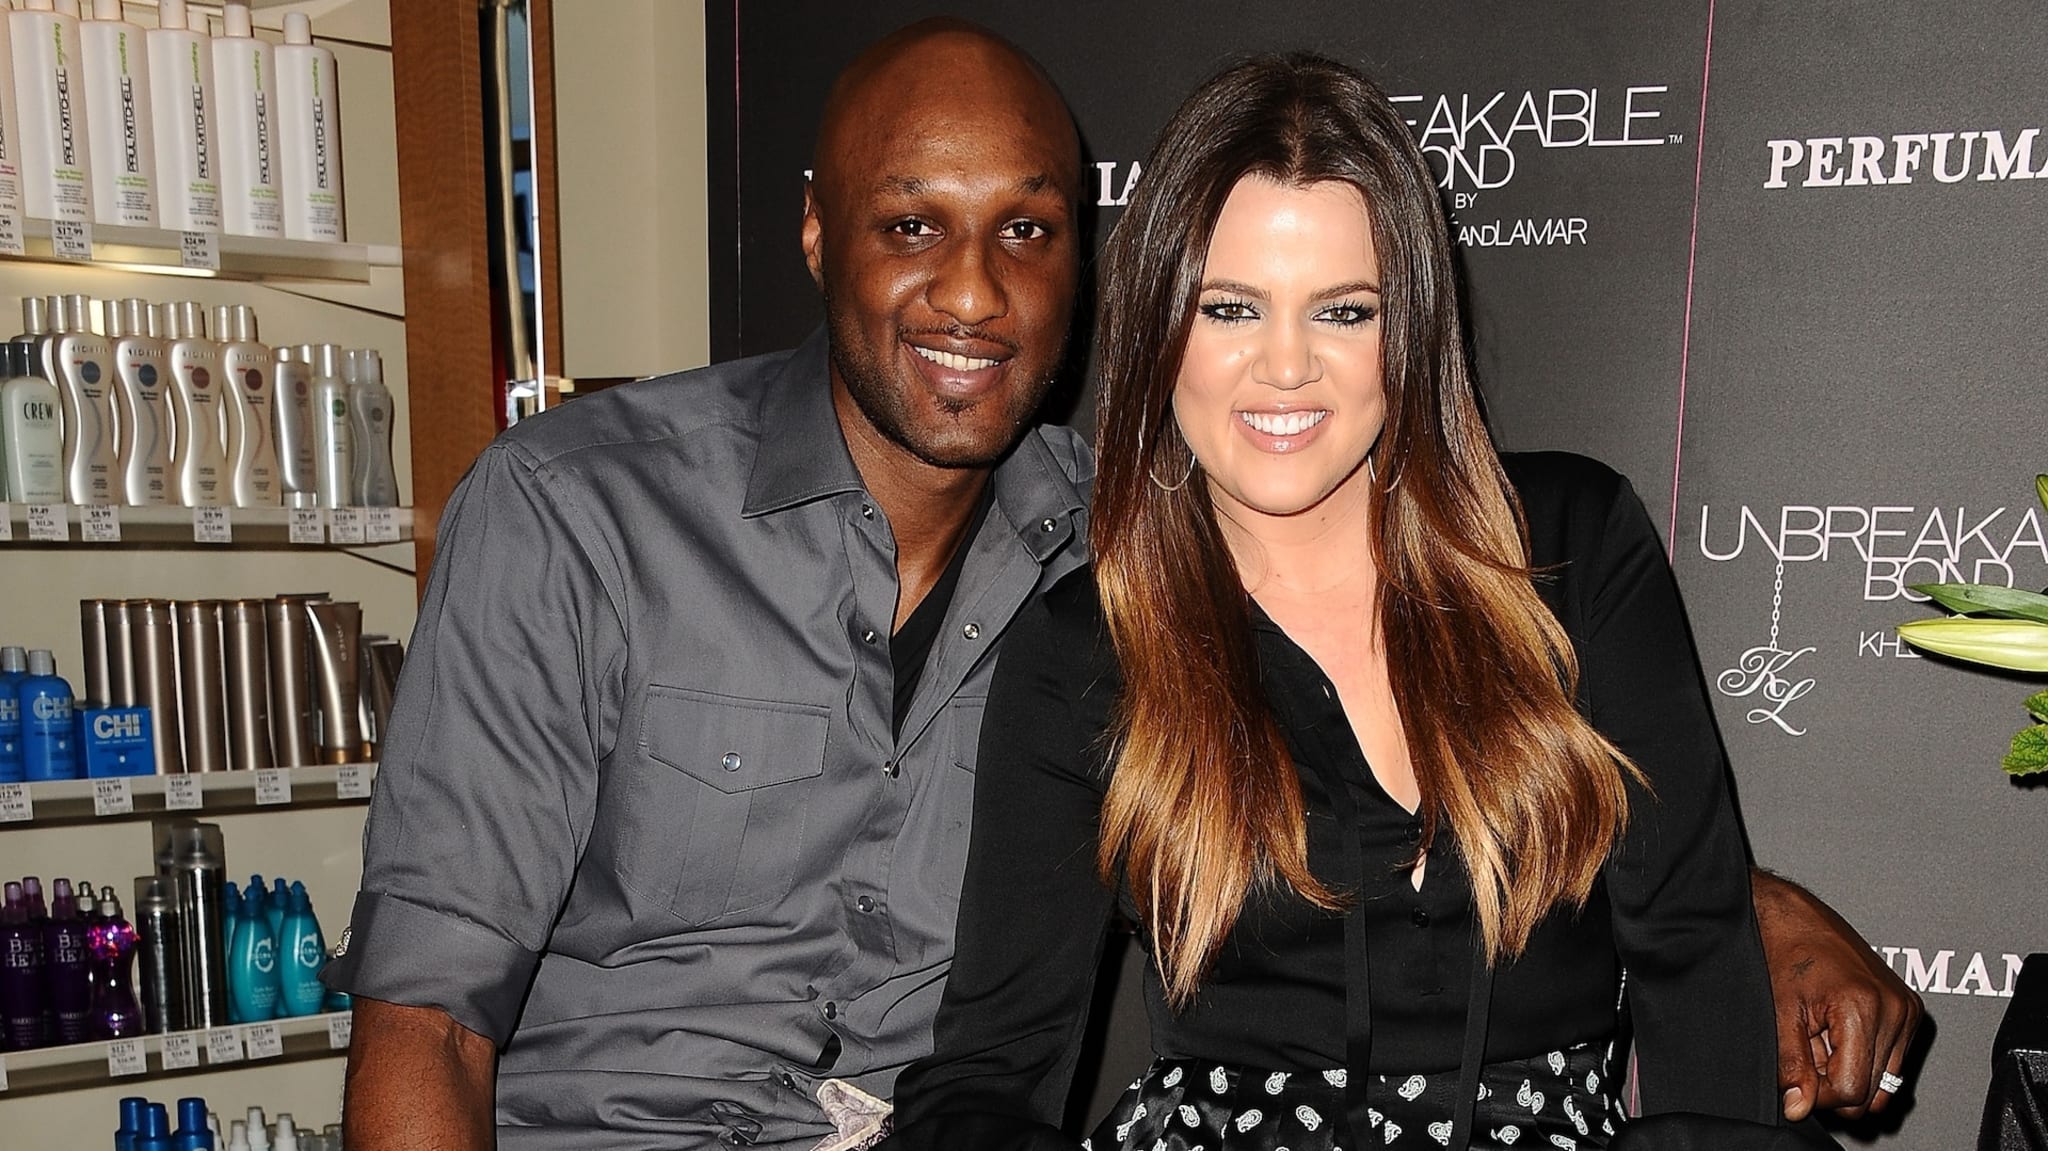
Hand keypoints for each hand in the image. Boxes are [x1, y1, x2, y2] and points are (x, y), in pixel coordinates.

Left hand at [1751, 869, 1922, 1120]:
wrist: (1796, 916)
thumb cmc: (1785, 950)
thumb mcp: (1779, 1011)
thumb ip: (1792, 1065)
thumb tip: (1798, 1107)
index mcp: (1865, 1007)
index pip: (1852, 1090)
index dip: (1819, 1095)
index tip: (1796, 1081)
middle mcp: (1895, 1010)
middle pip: (1873, 1092)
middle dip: (1833, 1083)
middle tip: (1805, 1053)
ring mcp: (1906, 1009)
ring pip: (1884, 1082)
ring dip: (1849, 1071)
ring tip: (1819, 1040)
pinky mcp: (1908, 1009)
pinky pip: (1891, 1061)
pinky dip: (1862, 1057)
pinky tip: (1835, 1033)